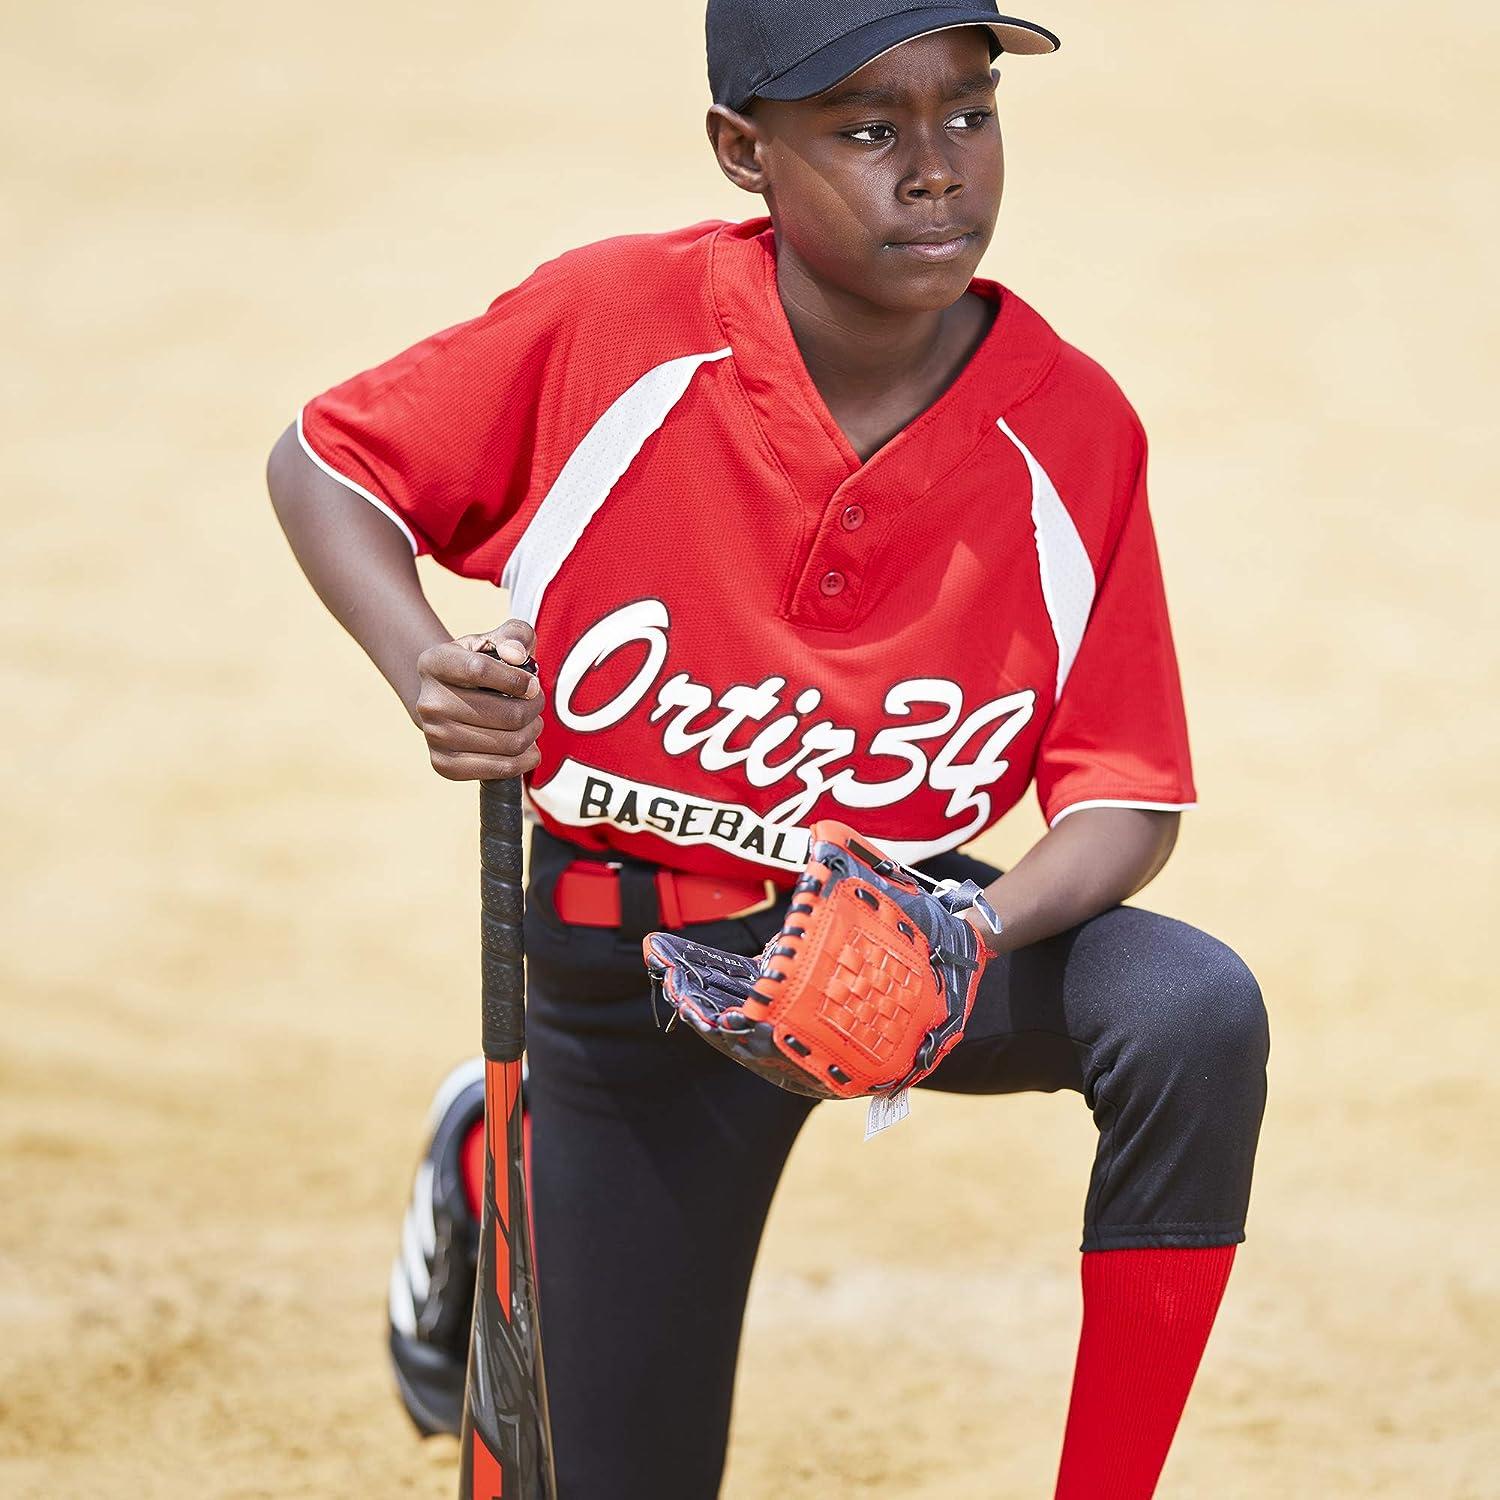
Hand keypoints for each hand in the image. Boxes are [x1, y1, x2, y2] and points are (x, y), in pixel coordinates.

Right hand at [413, 619, 543, 781]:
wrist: (450, 698)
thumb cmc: (482, 664)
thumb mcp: (496, 639)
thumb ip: (513, 635)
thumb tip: (516, 655)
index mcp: (435, 662)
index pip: (481, 669)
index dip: (517, 679)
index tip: (533, 684)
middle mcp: (428, 702)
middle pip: (505, 714)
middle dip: (533, 708)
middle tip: (535, 703)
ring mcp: (434, 736)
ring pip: (509, 743)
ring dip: (532, 732)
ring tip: (530, 721)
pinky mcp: (444, 765)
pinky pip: (501, 769)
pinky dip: (525, 759)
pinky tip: (527, 746)